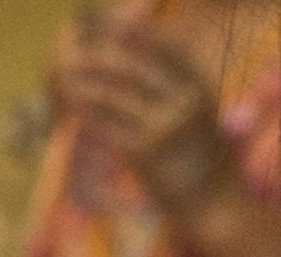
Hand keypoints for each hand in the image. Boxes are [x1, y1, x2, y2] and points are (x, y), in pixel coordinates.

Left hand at [51, 7, 236, 214]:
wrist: (215, 203)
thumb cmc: (204, 159)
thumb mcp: (200, 113)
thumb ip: (178, 89)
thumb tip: (140, 67)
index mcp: (198, 85)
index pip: (164, 47)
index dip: (135, 35)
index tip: (110, 29)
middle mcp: (183, 100)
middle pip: (132, 67)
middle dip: (100, 57)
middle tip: (78, 53)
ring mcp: (163, 127)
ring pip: (113, 97)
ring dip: (84, 88)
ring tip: (64, 81)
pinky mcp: (144, 155)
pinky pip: (106, 129)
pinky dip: (86, 119)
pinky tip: (71, 115)